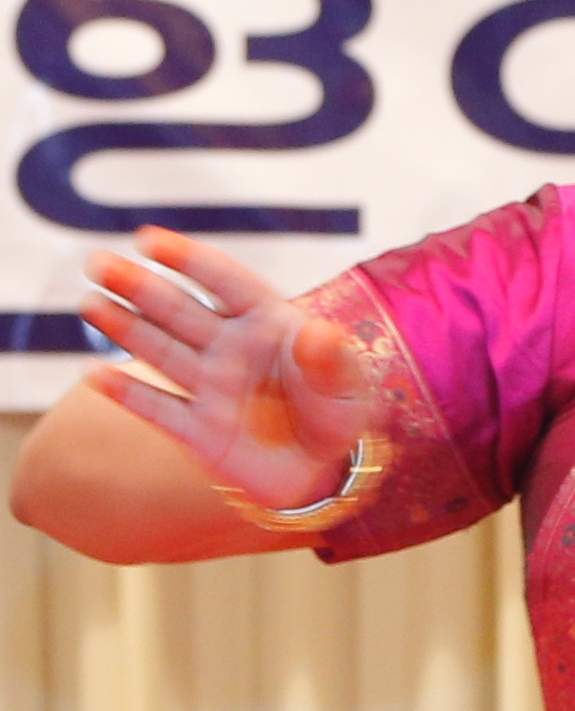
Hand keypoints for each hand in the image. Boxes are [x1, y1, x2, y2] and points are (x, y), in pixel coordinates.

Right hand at [81, 225, 377, 511]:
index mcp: (265, 322)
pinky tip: (97, 376)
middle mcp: (229, 348)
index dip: (187, 259)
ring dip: (125, 327)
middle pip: (178, 310)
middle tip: (99, 263)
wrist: (323, 471)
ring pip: (161, 351)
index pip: (222, 281)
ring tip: (90, 305)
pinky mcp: (199, 432)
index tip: (148, 240)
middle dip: (139, 286)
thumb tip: (317, 334)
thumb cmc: (335, 413)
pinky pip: (159, 410)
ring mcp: (210, 387)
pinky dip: (130, 395)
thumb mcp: (347, 388)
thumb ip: (331, 361)